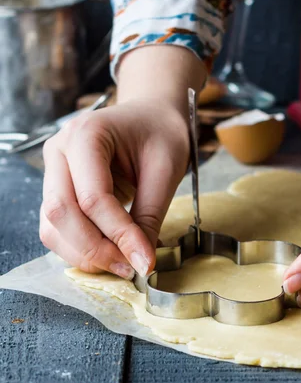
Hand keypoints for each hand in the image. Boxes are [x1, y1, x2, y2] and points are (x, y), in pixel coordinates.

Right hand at [39, 45, 205, 279]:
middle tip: (130, 267)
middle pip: (61, 212)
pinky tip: (109, 252)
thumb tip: (141, 261)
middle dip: (95, 248)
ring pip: (52, 225)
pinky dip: (79, 246)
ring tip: (123, 262)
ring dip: (84, 252)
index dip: (118, 233)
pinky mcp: (56, 187)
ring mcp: (53, 168)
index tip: (143, 260)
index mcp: (87, 133)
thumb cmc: (161, 133)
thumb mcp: (165, 169)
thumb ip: (149, 215)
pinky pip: (57, 226)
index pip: (92, 196)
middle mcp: (60, 150)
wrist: (152, 115)